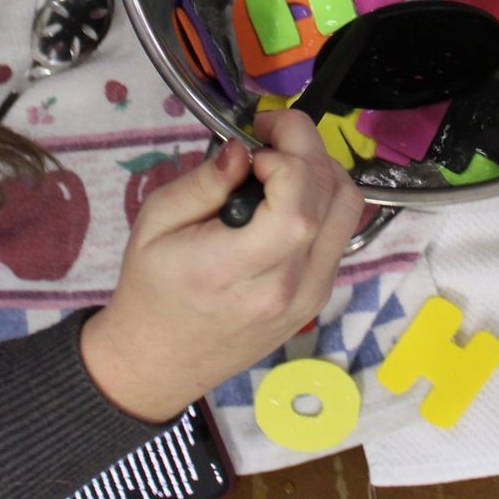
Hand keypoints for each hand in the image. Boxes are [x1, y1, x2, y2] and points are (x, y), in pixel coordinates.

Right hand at [80, 110, 363, 421]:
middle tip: (267, 137)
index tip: (252, 147)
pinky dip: (322, 200)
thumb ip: (202, 183)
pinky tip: (284, 199)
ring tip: (278, 164)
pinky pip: (340, 232)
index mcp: (237, 269)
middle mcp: (288, 286)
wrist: (161, 361)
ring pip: (348, 210)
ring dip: (321, 170)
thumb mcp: (154, 223)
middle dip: (306, 148)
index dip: (286, 158)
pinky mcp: (318, 297)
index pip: (298, 205)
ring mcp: (311, 295)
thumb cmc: (149, 289)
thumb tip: (242, 149)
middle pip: (333, 196)